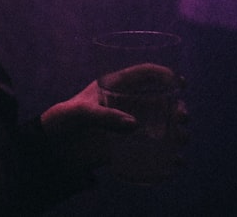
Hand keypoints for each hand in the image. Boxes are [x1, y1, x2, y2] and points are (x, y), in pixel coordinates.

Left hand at [40, 64, 185, 172]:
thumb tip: (135, 125)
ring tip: (182, 138)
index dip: (163, 74)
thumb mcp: (79, 113)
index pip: (144, 73)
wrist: (54, 148)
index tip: (180, 82)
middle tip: (182, 116)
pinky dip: (167, 155)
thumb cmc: (63, 120)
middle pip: (160, 99)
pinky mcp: (128, 145)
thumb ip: (104, 116)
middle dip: (177, 106)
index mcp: (115, 85)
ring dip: (177, 130)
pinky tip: (176, 161)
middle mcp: (127, 103)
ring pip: (161, 124)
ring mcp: (130, 124)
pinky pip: (153, 148)